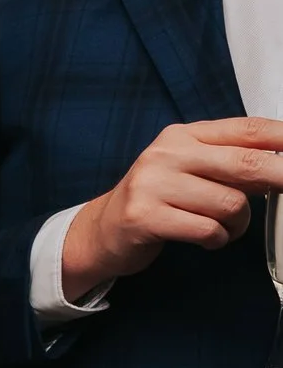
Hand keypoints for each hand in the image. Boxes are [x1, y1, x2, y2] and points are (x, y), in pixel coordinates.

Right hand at [61, 117, 282, 296]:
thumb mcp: (189, 168)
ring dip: (238, 224)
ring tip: (226, 229)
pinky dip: (217, 239)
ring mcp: (153, 185)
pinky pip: (206, 229)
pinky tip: (208, 239)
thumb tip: (280, 163)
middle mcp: (167, 154)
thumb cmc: (156, 199)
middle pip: (245, 163)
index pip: (247, 129)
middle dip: (279, 178)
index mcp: (184, 136)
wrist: (103, 230)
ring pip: (229, 203)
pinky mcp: (145, 217)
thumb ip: (229, 161)